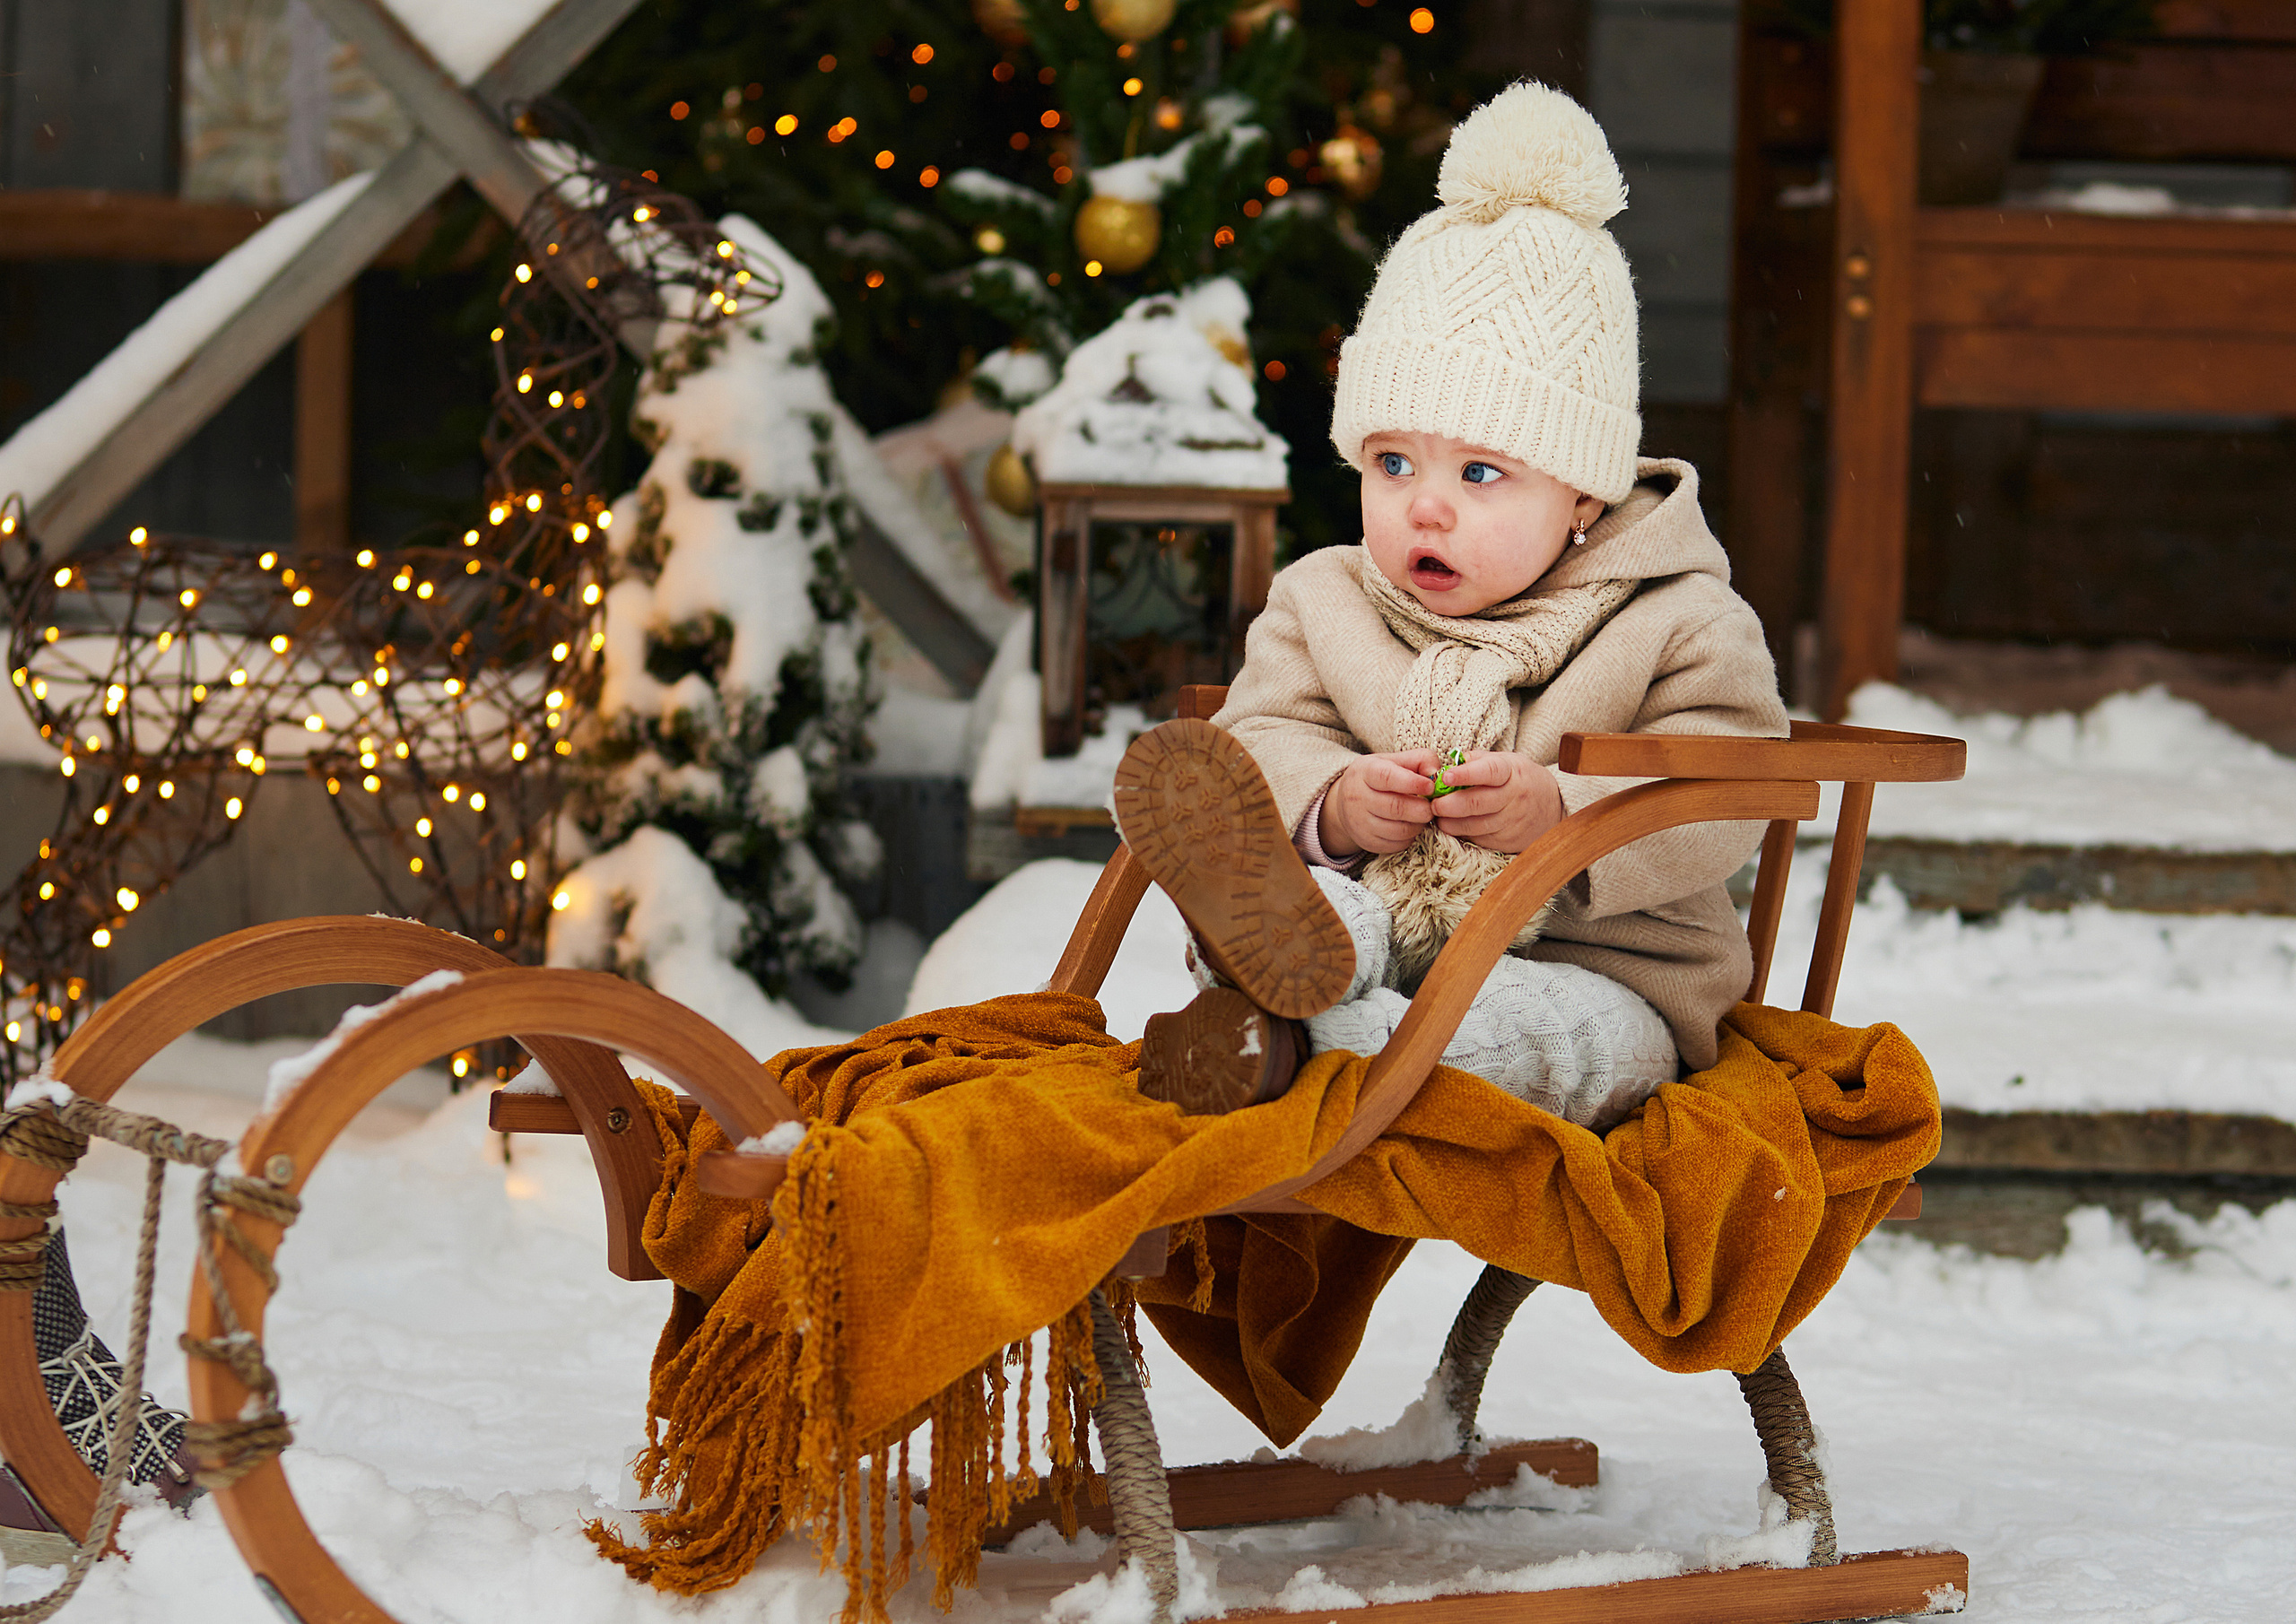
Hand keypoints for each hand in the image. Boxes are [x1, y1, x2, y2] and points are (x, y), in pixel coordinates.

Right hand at [1320, 750, 1439, 856]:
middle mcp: (1358, 797)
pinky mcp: (1367, 842)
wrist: (1345, 803)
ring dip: (1418, 824)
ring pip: (1399, 830)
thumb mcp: (1394, 760)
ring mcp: (1360, 823)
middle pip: (1395, 807)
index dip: (1412, 783)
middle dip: (1421, 808)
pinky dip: (1410, 837)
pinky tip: (1410, 825)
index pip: (1387, 777)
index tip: (1430, 786)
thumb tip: (1437, 775)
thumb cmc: (1377, 778)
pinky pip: (1397, 844)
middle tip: (1432, 806)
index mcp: (1365, 772)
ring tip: (1421, 815)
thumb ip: (1420, 760)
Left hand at [1429, 751, 1561, 852]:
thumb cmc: (1521, 779)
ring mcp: (1512, 821)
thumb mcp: (1506, 761)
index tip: (1445, 777)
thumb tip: (1448, 762)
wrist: (1554, 807)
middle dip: (1450, 805)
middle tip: (1434, 804)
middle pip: (1477, 803)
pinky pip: (1479, 839)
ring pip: (1475, 825)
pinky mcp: (1508, 841)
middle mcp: (1514, 797)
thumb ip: (1477, 760)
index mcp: (1511, 772)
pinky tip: (1454, 826)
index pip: (1489, 771)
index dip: (1466, 774)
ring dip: (1451, 823)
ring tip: (1438, 817)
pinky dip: (1462, 833)